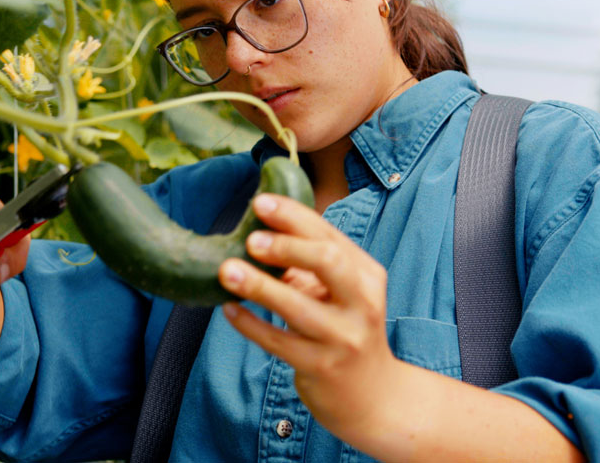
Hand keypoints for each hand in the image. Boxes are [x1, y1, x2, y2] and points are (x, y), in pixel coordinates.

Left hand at [218, 192, 400, 445]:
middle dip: (287, 246)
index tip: (260, 203)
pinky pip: (279, 343)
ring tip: (226, 271)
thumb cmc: (346, 329)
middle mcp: (362, 303)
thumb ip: (309, 263)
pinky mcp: (321, 367)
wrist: (372, 396)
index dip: (293, 217)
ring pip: (298, 307)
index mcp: (366, 274)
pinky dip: (251, 325)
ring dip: (259, 286)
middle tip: (250, 239)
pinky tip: (229, 309)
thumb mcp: (341, 293)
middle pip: (328, 262)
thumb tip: (260, 227)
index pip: (330, 236)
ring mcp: (343, 338)